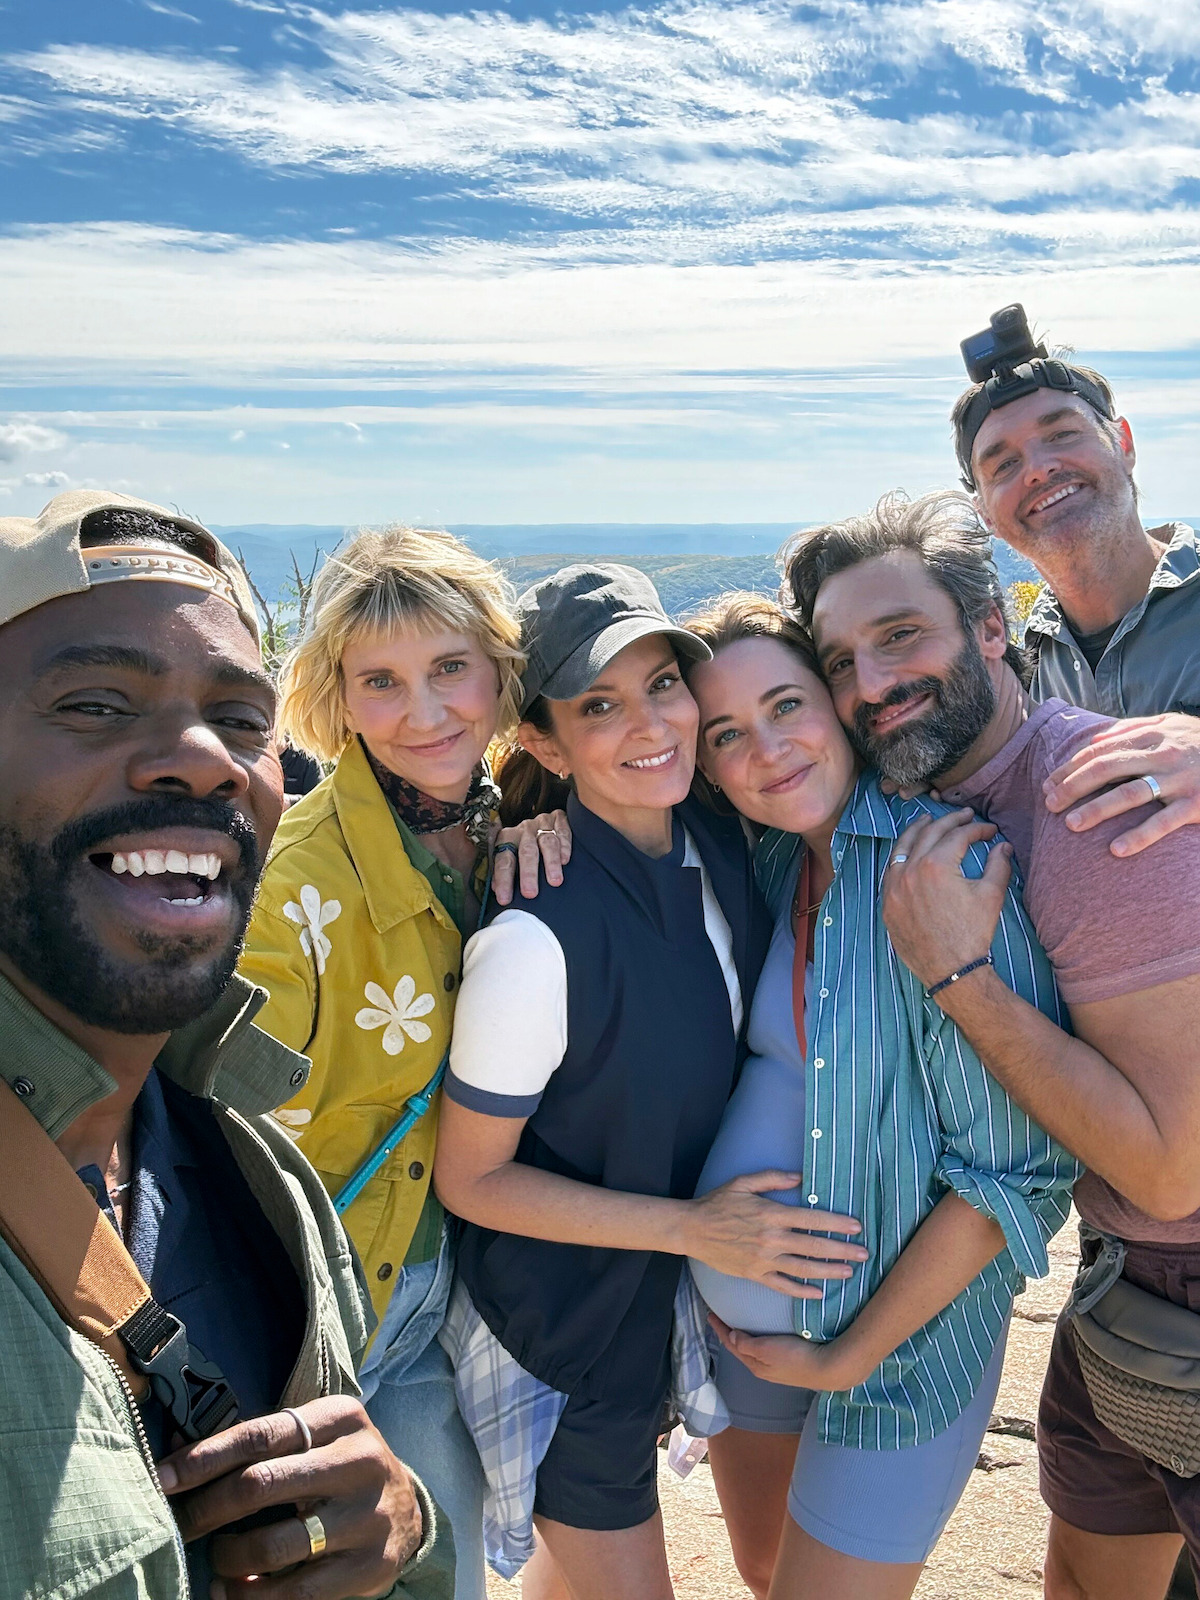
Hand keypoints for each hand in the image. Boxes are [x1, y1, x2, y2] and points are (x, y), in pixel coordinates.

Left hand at [158, 1397, 421, 1597]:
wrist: (408, 1513)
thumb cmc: (340, 1470)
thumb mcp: (314, 1440)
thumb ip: (259, 1444)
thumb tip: (176, 1448)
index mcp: (340, 1418)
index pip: (258, 1434)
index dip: (203, 1459)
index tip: (162, 1479)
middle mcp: (359, 1459)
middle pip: (260, 1485)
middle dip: (207, 1510)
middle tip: (182, 1525)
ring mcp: (368, 1515)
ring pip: (273, 1545)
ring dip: (228, 1559)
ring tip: (216, 1562)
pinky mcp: (370, 1565)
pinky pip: (295, 1592)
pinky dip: (252, 1596)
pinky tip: (234, 1590)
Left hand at [491, 808, 572, 904]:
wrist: (543, 822)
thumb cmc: (524, 847)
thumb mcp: (511, 856)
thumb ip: (504, 871)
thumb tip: (496, 889)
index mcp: (507, 838)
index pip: (504, 860)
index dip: (503, 880)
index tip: (504, 899)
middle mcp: (524, 830)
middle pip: (526, 851)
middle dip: (528, 873)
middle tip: (530, 893)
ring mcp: (542, 823)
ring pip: (547, 842)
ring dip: (551, 863)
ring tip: (555, 882)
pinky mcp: (559, 818)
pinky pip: (563, 831)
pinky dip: (565, 846)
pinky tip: (565, 860)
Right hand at [684, 1171, 866, 1296]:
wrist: (692, 1229)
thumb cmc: (718, 1203)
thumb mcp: (744, 1182)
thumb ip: (773, 1179)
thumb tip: (801, 1178)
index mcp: (771, 1214)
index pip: (812, 1219)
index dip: (836, 1224)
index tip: (856, 1227)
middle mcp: (771, 1239)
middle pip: (814, 1246)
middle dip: (842, 1250)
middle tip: (864, 1254)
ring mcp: (764, 1260)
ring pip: (803, 1268)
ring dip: (829, 1271)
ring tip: (849, 1273)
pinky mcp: (755, 1275)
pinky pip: (783, 1286)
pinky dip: (802, 1291)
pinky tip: (818, 1293)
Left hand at [709, 1315, 867, 1390]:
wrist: (828, 1368)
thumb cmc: (796, 1357)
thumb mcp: (767, 1349)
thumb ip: (747, 1344)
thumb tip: (731, 1337)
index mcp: (755, 1365)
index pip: (731, 1344)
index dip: (719, 1329)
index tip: (710, 1314)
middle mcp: (763, 1369)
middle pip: (741, 1349)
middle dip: (730, 1335)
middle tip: (722, 1318)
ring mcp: (777, 1369)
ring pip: (754, 1351)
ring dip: (744, 1339)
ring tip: (739, 1326)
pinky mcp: (790, 1365)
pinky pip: (767, 1351)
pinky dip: (758, 1341)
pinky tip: (765, 1336)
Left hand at [881, 809, 1010, 989]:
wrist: (951, 970)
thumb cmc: (973, 933)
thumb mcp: (991, 895)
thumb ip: (998, 865)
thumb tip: (1003, 846)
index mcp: (936, 866)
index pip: (958, 836)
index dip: (977, 829)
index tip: (990, 831)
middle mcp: (910, 871)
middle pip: (929, 833)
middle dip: (950, 821)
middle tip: (965, 815)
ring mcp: (894, 887)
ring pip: (903, 847)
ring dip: (918, 830)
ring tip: (929, 820)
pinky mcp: (887, 902)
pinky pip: (891, 870)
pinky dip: (902, 855)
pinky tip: (910, 851)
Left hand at [1042, 713, 1199, 857]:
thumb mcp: (1171, 726)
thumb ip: (1132, 731)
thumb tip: (1093, 740)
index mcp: (1152, 735)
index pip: (1100, 750)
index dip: (1070, 767)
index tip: (1048, 784)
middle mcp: (1163, 755)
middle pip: (1107, 768)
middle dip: (1073, 786)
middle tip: (1049, 804)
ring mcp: (1180, 780)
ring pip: (1130, 793)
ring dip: (1097, 809)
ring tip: (1071, 825)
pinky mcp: (1197, 805)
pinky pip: (1164, 822)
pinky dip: (1139, 836)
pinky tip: (1116, 850)